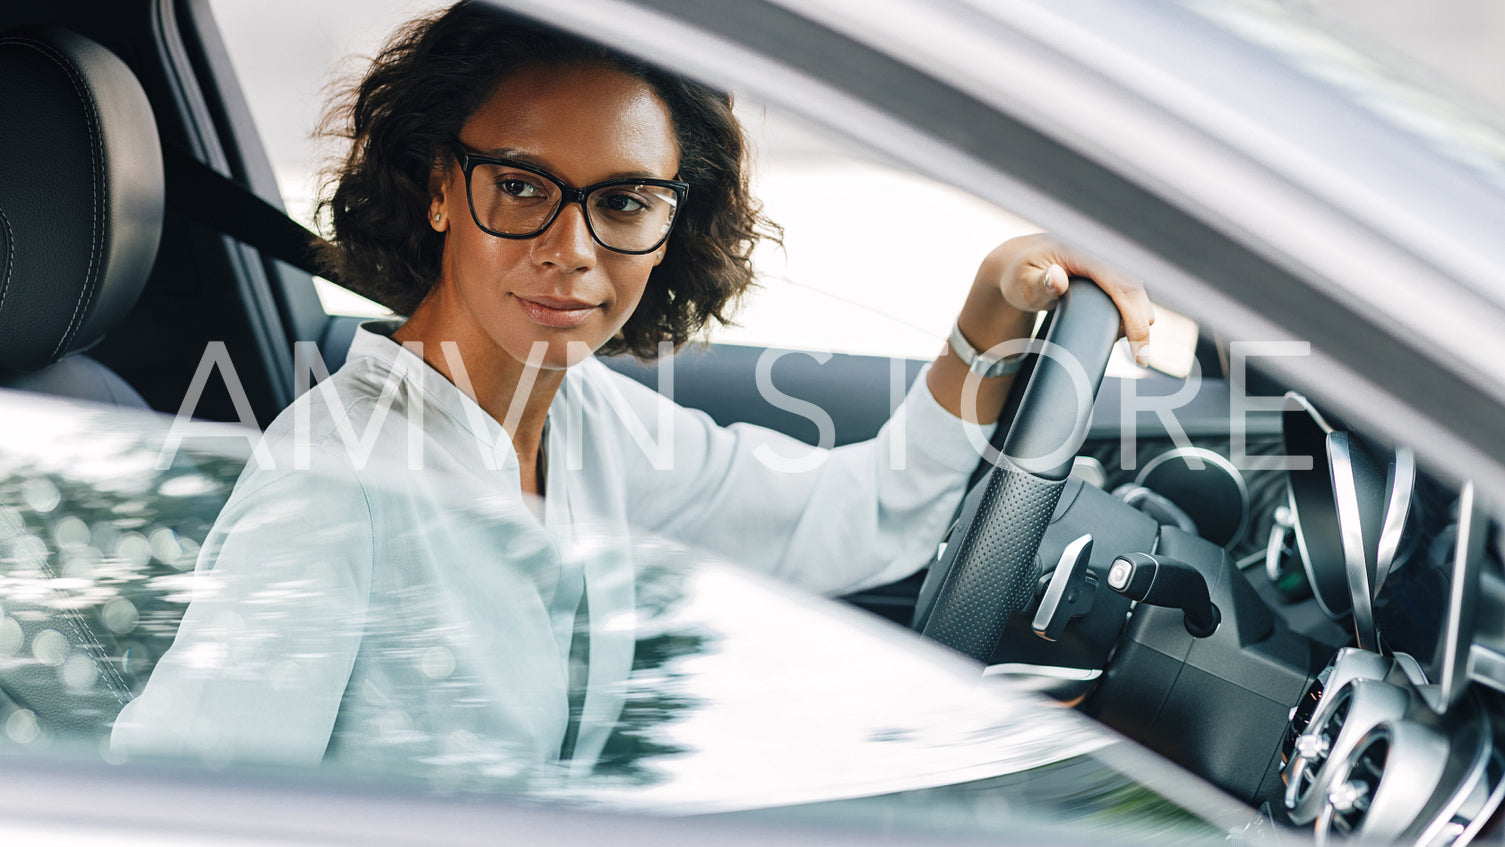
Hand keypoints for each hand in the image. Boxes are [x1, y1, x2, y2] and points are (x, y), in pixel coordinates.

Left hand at [982, 233, 1154, 363]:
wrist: (1017, 264)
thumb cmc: (1019, 276)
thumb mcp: (1023, 283)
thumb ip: (1040, 283)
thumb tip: (1059, 278)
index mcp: (1081, 252)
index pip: (1120, 284)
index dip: (1134, 317)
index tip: (1139, 348)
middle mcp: (1098, 252)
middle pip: (1135, 288)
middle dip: (1141, 324)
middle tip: (1138, 356)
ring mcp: (1104, 260)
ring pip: (1135, 290)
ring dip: (1137, 318)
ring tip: (1128, 344)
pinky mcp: (1106, 269)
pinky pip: (1127, 289)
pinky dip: (1130, 311)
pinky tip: (1119, 329)